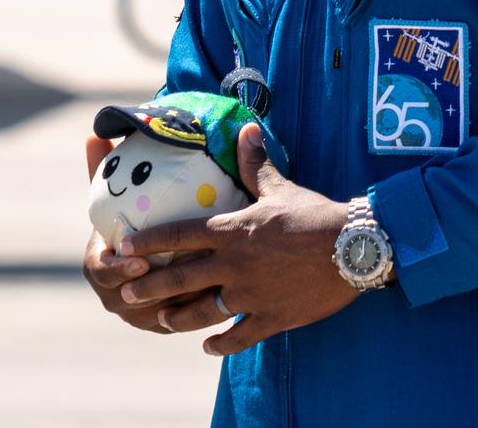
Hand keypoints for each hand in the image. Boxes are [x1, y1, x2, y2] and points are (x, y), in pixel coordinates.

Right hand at [80, 135, 212, 331]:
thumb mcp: (114, 196)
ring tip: (210, 285)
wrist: (139, 257)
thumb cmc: (126, 221)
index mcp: (97, 265)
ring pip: (159, 314)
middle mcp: (113, 295)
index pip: (102, 272)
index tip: (141, 261)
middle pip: (133, 300)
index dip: (119, 270)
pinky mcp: (161, 325)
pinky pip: (178, 322)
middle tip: (185, 273)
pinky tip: (218, 297)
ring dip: (183, 301)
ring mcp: (136, 315)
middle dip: (159, 289)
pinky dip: (195, 311)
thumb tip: (92, 133)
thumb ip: (103, 169)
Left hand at [116, 123, 357, 355]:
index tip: (123, 246)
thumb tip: (246, 130)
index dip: (149, 241)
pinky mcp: (273, 318)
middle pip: (182, 279)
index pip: (179, 235)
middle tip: (126, 293)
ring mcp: (252, 296)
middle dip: (151, 287)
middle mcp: (234, 266)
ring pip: (205, 312)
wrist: (354, 248)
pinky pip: (241, 336)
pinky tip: (208, 346)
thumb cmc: (315, 215)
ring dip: (180, 317)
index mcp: (231, 233)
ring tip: (162, 321)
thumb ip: (255, 165)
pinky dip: (222, 343)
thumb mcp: (280, 187)